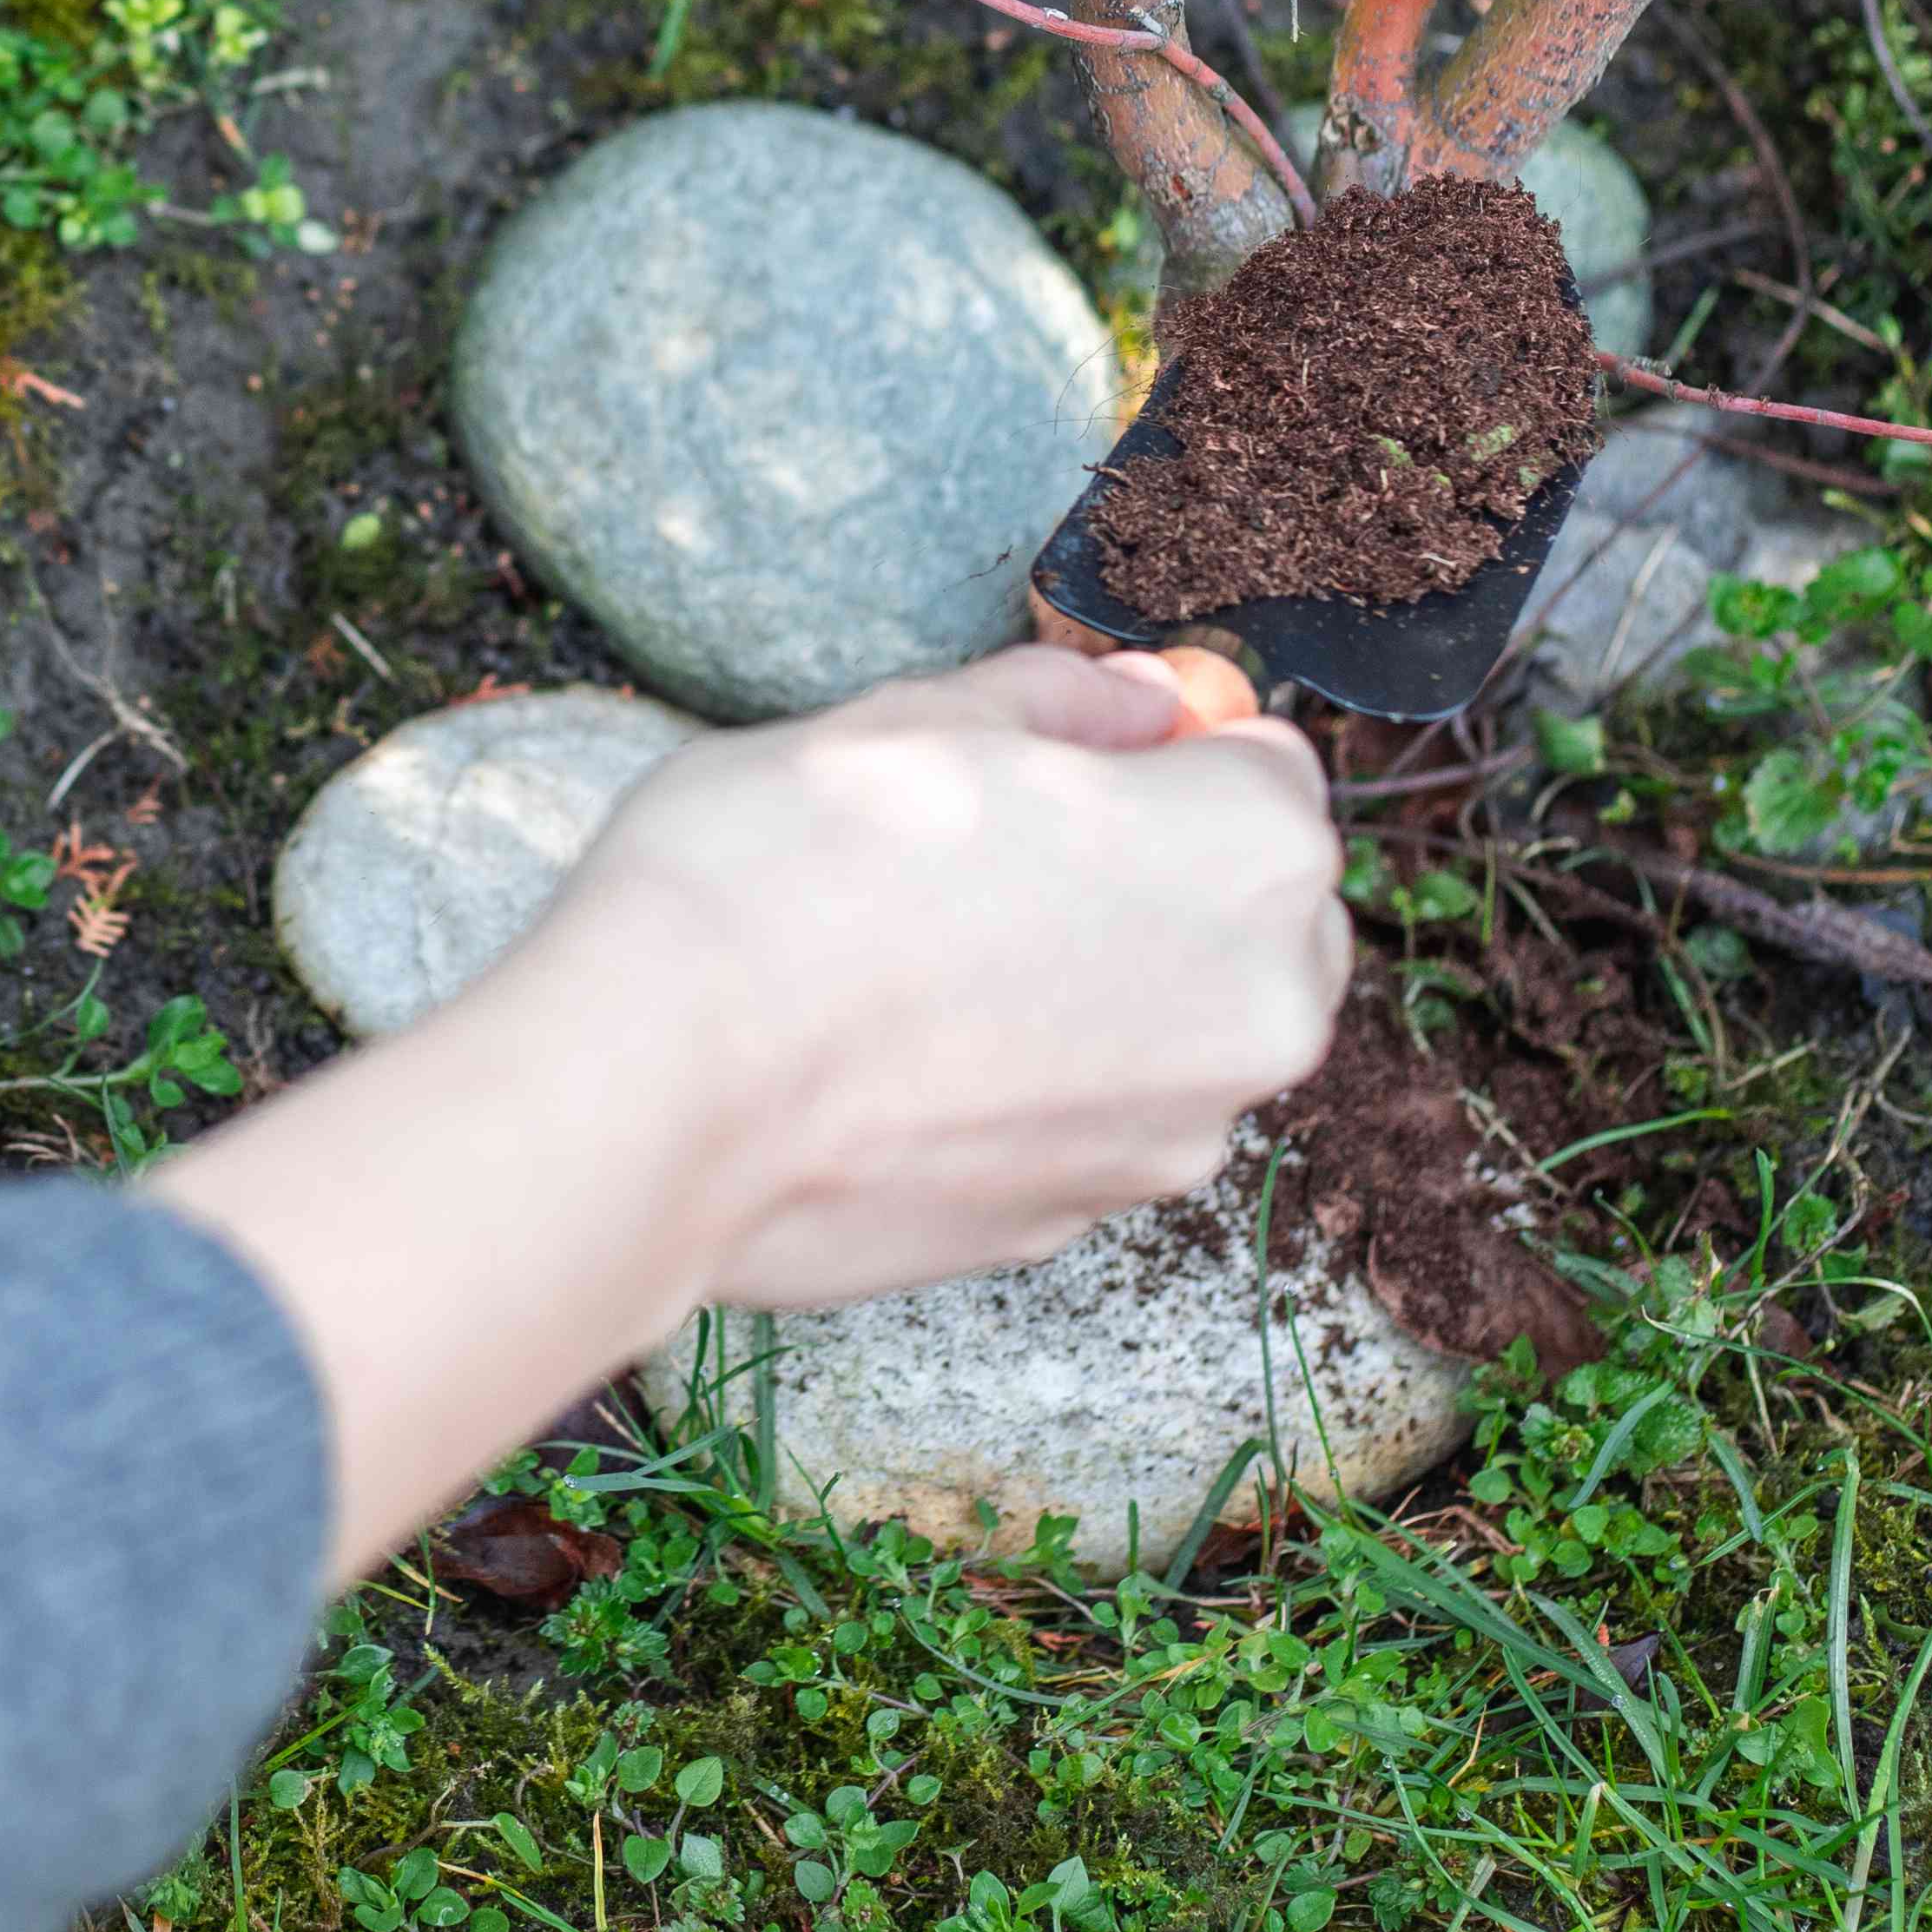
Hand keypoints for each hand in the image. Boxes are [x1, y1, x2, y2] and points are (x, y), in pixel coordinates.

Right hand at [499, 647, 1348, 1309]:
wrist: (659, 1095)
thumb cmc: (779, 877)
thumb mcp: (913, 717)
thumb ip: (1059, 704)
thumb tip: (1135, 705)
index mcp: (1247, 857)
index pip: (1272, 768)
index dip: (1168, 747)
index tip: (1072, 753)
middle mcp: (1254, 1015)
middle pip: (1259, 917)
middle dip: (1169, 877)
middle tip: (1002, 849)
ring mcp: (1169, 1141)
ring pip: (1177, 1032)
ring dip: (1100, 988)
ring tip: (929, 958)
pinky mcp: (1073, 1227)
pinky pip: (1086, 1122)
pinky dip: (1029, 1085)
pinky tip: (900, 1054)